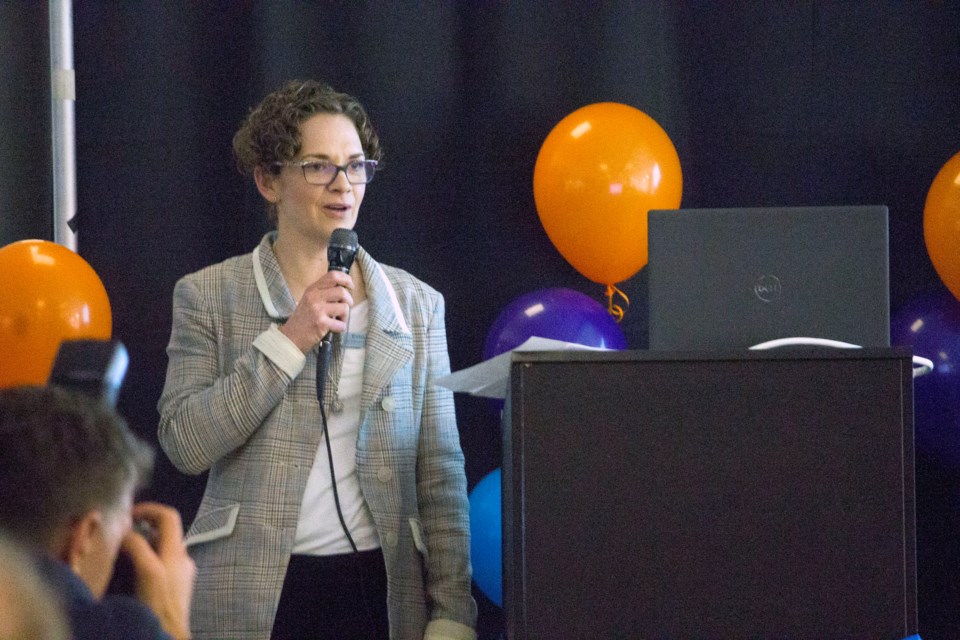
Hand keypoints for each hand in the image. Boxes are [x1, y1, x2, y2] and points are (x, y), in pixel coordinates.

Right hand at [122, 502, 195, 639]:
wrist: (169, 635)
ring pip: (161, 548)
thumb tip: (126, 532)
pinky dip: (145, 560)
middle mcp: (182, 559)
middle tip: (120, 534)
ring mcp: (180, 574)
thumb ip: (138, 547)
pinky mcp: (175, 587)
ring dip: (142, 545)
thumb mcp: (148, 571)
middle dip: (142, 527)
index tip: (128, 515)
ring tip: (120, 552)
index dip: (149, 509)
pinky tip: (129, 573)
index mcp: (177, 551)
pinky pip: (160, 564)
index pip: (169, 516)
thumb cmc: (160, 604)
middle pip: (165, 531)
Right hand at [279, 270, 354, 352]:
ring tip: (339, 320)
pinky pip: (340, 324)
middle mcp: (314, 296)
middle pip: (341, 291)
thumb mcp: (309, 299)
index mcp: (312, 289)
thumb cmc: (303, 319)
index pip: (333, 276)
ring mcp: (317, 310)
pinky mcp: (320, 323)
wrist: (290, 337)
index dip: (346, 279)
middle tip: (346, 307)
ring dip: (345, 315)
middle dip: (349, 300)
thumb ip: (323, 292)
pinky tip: (335, 328)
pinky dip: (341, 327)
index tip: (351, 286)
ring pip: (344, 307)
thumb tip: (344, 288)